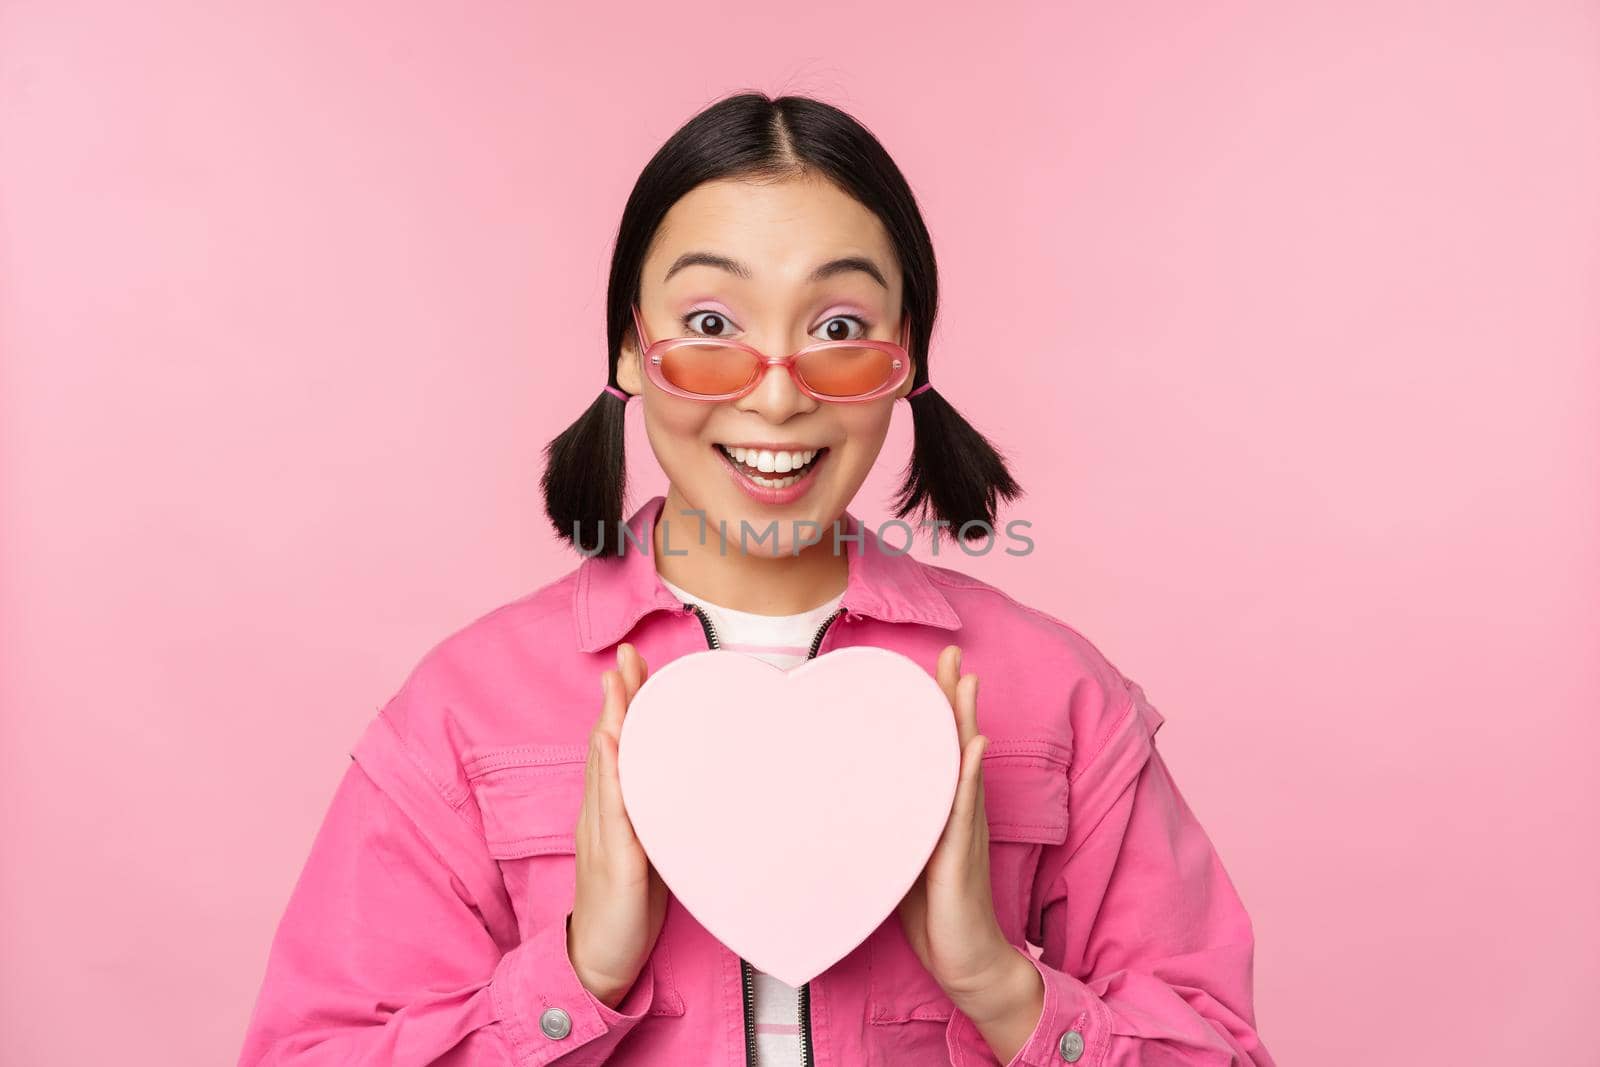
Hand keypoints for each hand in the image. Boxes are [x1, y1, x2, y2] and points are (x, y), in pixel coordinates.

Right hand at [567, 643, 669, 1008]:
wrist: (600, 961)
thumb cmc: (629, 906)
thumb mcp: (650, 849)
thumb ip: (659, 813)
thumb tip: (688, 781)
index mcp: (612, 810)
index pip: (618, 747)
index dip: (624, 704)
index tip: (634, 664)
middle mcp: (601, 815)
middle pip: (608, 747)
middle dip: (617, 699)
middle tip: (626, 656)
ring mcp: (604, 837)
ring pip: (606, 772)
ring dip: (612, 727)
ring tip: (617, 687)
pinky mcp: (616, 864)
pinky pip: (613, 817)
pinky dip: (612, 781)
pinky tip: (613, 753)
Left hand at [894, 645, 1017, 1002]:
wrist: (966, 963)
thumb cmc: (933, 912)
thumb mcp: (900, 857)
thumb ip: (887, 824)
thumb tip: (848, 798)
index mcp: (941, 811)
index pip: (939, 750)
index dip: (937, 709)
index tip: (931, 667)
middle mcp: (958, 813)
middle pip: (958, 743)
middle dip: (955, 698)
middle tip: (953, 653)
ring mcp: (963, 833)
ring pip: (965, 765)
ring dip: (966, 721)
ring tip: (967, 681)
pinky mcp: (961, 857)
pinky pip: (965, 810)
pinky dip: (970, 774)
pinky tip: (975, 744)